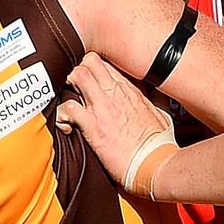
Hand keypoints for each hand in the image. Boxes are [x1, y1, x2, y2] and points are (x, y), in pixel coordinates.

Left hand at [57, 53, 173, 186]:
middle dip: (78, 68)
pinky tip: (66, 123)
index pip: (107, 61)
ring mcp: (103, 107)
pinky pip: (68, 108)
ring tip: (68, 98)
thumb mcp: (162, 111)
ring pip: (77, 75)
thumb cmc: (158, 143)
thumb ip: (153, 97)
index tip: (90, 77)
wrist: (154, 163)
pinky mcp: (93, 126)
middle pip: (90, 61)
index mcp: (130, 88)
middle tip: (74, 84)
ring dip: (68, 84)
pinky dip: (62, 114)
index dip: (94, 66)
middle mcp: (115, 92)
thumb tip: (155, 89)